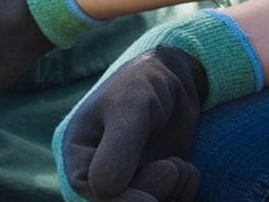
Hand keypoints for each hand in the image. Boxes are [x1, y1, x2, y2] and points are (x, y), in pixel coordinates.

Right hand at [55, 47, 206, 201]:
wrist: (173, 79)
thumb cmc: (142, 84)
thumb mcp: (130, 106)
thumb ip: (118, 147)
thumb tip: (102, 190)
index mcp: (80, 155)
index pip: (92, 193)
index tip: (151, 201)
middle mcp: (100, 175)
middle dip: (151, 195)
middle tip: (173, 167)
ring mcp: (128, 183)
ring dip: (172, 193)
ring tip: (181, 164)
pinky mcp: (154, 186)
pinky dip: (184, 193)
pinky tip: (188, 170)